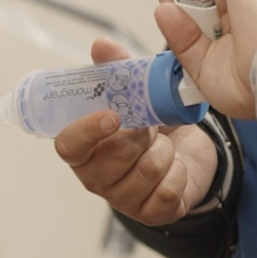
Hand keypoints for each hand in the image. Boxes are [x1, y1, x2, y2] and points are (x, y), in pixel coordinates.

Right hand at [53, 36, 218, 225]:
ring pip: (147, 171)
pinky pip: (168, 190)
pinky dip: (180, 171)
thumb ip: (117, 70)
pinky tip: (176, 165)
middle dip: (141, 134)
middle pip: (115, 157)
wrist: (187, 151)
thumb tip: (101, 44)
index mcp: (83, 148)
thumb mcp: (135, 94)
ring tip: (164, 143)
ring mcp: (122, 198)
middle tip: (150, 123)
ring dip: (165, 150)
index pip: (69, 146)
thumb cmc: (149, 125)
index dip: (87, 131)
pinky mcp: (151, 213)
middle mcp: (96, 177)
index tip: (112, 115)